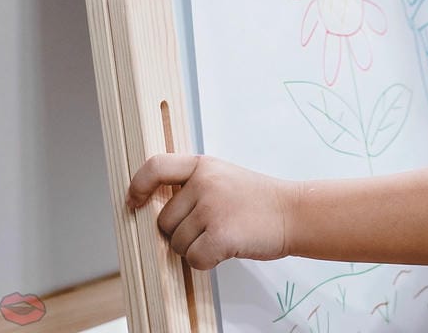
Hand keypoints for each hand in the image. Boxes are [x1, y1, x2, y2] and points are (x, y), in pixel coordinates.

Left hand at [126, 154, 295, 268]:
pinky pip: (194, 259)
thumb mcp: (223, 177)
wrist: (294, 212)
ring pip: (177, 244)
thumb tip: (157, 209)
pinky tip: (228, 248)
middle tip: (212, 227)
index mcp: (203, 166)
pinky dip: (208, 261)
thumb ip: (193, 186)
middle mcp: (204, 183)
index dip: (138, 185)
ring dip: (196, 248)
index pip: (156, 167)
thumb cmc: (259, 200)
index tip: (134, 201)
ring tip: (224, 235)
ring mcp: (212, 209)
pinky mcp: (220, 235)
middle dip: (181, 233)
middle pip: (164, 221)